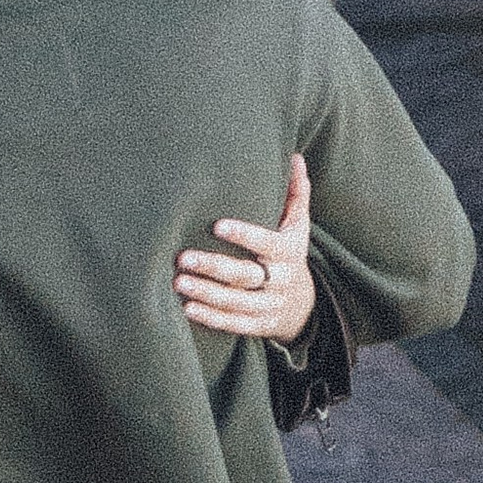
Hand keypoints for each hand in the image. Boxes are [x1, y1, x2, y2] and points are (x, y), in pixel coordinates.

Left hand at [176, 155, 316, 343]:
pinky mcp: (258, 325)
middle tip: (183, 258)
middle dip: (215, 267)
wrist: (303, 305)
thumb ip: (295, 193)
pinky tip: (187, 307)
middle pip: (246, 276)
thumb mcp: (298, 226)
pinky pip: (234, 324)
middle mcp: (280, 281)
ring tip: (179, 282)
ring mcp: (270, 306)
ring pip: (237, 302)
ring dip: (207, 294)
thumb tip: (294, 157)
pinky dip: (211, 317)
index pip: (267, 243)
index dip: (244, 235)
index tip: (217, 226)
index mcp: (288, 253)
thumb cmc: (289, 254)